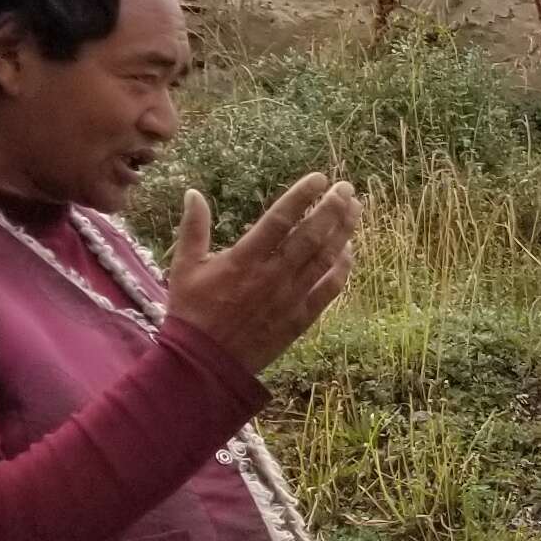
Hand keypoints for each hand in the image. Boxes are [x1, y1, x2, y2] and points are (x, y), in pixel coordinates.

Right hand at [166, 173, 359, 373]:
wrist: (205, 362)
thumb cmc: (192, 312)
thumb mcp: (185, 266)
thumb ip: (193, 228)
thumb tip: (193, 193)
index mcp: (244, 259)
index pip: (280, 219)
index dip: (302, 196)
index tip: (319, 178)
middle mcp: (272, 275)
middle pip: (311, 235)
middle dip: (332, 208)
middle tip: (347, 188)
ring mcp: (290, 297)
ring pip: (325, 259)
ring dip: (343, 232)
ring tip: (355, 209)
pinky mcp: (301, 318)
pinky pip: (328, 290)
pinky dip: (342, 269)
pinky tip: (349, 251)